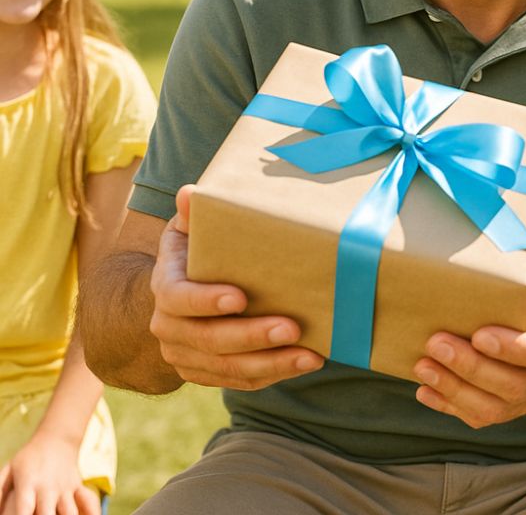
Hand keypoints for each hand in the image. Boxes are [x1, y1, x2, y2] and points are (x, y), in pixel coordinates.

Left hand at [0, 435, 99, 514]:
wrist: (58, 437)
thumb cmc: (28, 458)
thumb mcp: (8, 470)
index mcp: (28, 484)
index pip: (24, 509)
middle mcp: (48, 487)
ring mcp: (65, 487)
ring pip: (70, 512)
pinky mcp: (78, 487)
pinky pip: (89, 502)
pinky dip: (92, 513)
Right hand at [148, 185, 324, 389]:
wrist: (179, 288)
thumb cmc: (196, 249)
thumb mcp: (191, 226)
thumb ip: (194, 212)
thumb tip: (189, 193)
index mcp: (166, 285)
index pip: (179, 298)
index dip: (206, 301)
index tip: (241, 297)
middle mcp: (169, 326)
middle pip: (208, 339)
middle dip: (251, 336)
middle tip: (292, 327)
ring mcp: (185, 354)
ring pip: (226, 367)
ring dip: (270, 363)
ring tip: (309, 355)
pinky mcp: (205, 371)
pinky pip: (237, 381)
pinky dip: (270, 375)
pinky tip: (302, 363)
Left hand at [412, 177, 525, 427]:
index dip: (518, 349)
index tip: (481, 332)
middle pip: (519, 385)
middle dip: (474, 368)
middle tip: (436, 341)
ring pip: (500, 406)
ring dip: (458, 390)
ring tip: (422, 366)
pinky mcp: (525, 396)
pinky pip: (491, 413)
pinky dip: (456, 406)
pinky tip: (428, 390)